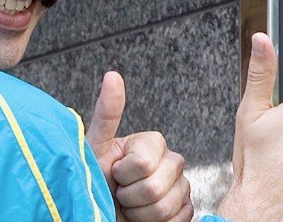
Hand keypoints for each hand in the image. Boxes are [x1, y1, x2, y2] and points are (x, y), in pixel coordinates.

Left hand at [87, 72, 192, 221]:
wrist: (100, 209)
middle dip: (128, 196)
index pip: (142, 163)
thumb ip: (107, 112)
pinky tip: (143, 216)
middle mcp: (172, 161)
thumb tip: (112, 74)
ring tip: (129, 205)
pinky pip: (176, 221)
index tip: (113, 171)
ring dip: (138, 213)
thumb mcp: (95, 145)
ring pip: (164, 208)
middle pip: (154, 187)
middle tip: (119, 191)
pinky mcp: (187, 210)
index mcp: (153, 142)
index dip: (122, 174)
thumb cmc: (95, 178)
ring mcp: (182, 187)